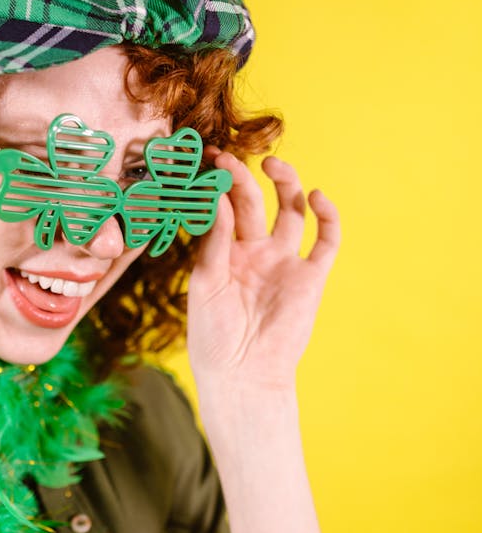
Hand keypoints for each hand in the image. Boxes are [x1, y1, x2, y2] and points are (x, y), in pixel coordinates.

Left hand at [187, 149, 339, 392]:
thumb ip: (215, 240)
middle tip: (230, 158)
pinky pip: (326, 240)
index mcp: (225, 253)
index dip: (219, 184)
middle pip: (255, 203)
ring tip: (274, 167)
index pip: (225, 208)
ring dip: (287, 185)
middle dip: (243, 179)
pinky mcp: (311, 276)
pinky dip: (327, 215)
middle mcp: (255, 252)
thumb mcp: (205, 282)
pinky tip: (315, 196)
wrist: (241, 374)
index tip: (209, 160)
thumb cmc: (213, 335)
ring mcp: (284, 261)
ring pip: (291, 211)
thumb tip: (220, 197)